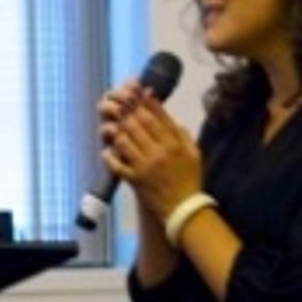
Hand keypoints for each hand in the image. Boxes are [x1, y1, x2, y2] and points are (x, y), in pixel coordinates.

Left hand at [98, 79, 202, 219]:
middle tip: (121, 103)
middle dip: (129, 111)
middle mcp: (160, 152)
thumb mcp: (194, 154)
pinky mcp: (135, 180)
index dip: (148, 103)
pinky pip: (118, 166)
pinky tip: (106, 151)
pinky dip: (110, 158)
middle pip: (140, 125)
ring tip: (113, 124)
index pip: (159, 117)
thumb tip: (172, 121)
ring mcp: (145, 166)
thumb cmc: (190, 179)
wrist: (183, 208)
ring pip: (126, 141)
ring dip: (118, 131)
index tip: (140, 93)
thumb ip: (184, 136)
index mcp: (175, 144)